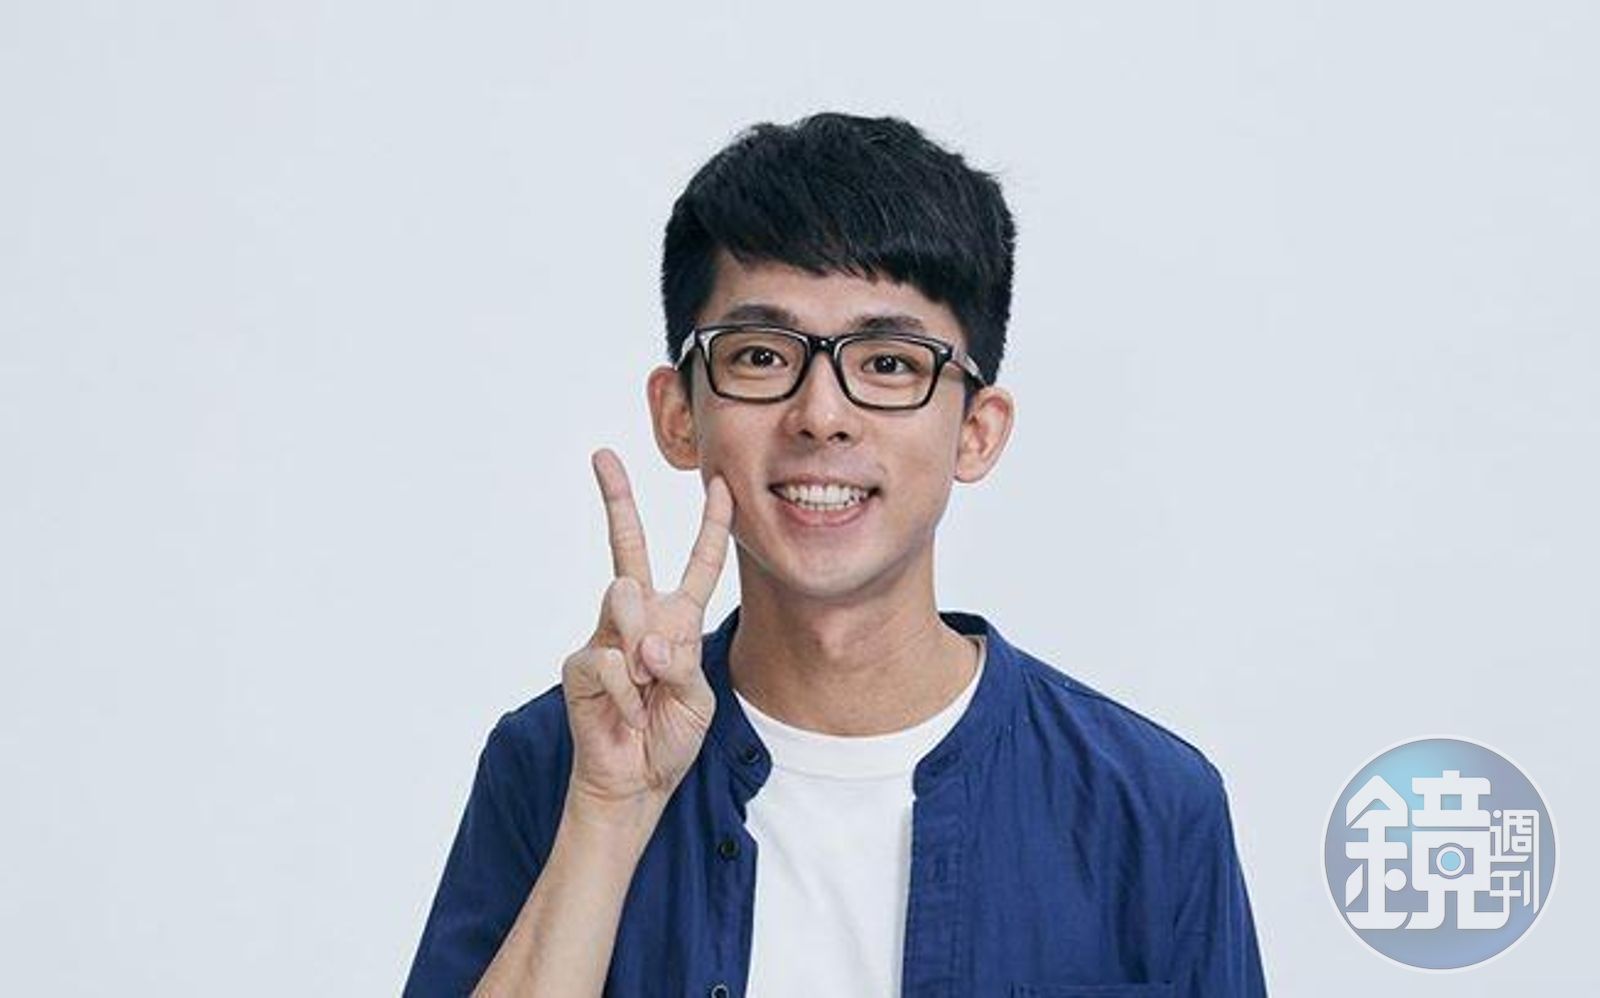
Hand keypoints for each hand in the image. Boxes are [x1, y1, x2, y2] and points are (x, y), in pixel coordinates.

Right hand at [560, 448, 733, 815]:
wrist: (636, 782)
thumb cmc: (669, 737)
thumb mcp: (697, 698)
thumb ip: (681, 664)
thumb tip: (645, 643)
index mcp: (676, 621)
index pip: (697, 565)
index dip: (711, 526)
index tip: (720, 485)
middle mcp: (639, 619)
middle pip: (627, 546)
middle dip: (616, 498)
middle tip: (602, 455)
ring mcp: (606, 637)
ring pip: (623, 599)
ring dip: (644, 648)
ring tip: (647, 687)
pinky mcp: (580, 663)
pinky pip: (609, 658)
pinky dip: (628, 694)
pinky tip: (628, 714)